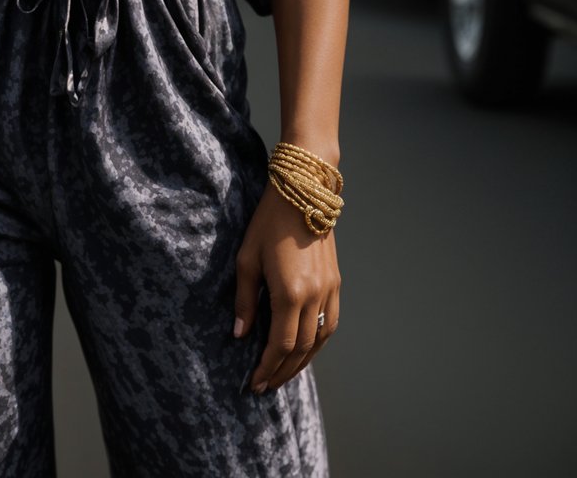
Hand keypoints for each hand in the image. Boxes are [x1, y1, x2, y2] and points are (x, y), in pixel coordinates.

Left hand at [233, 184, 339, 393]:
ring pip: (320, 340)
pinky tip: (305, 348)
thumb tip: (240, 334)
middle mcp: (314, 296)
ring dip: (302, 361)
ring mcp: (329, 290)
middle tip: (265, 385)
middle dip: (282, 371)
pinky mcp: (336, 282)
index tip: (254, 383)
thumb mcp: (247, 258)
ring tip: (283, 373)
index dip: (267, 367)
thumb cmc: (268, 222)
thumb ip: (245, 300)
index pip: (280, 345)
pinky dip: (318, 342)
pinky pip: (330, 322)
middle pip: (301, 349)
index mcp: (290, 293)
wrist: (304, 191)